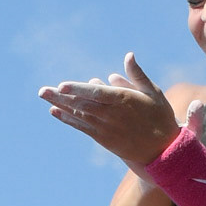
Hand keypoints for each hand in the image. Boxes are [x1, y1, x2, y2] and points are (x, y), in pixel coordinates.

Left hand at [39, 53, 179, 166]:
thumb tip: (128, 56)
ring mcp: (106, 128)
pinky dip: (67, 119)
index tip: (62, 85)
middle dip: (61, 97)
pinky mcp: (103, 138)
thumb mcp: (153, 92)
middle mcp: (111, 115)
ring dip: (60, 106)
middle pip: (82, 104)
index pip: (96, 93)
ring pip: (79, 115)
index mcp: (123, 101)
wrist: (163, 150)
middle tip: (42, 90)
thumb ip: (137, 75)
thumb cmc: (159, 117)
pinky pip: (82, 127)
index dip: (78, 89)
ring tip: (44, 96)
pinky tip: (55, 111)